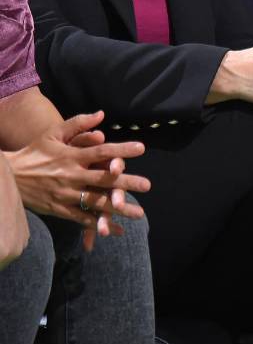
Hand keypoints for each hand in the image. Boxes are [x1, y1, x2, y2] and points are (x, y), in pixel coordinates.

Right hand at [6, 111, 149, 246]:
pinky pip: (81, 218)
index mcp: (72, 156)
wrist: (7, 177)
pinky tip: (113, 229)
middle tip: (147, 185)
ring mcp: (64, 194)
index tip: (141, 148)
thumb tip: (101, 114)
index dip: (121, 150)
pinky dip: (97, 224)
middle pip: (103, 179)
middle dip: (127, 183)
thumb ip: (78, 123)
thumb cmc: (34, 152)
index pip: (101, 151)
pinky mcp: (58, 209)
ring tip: (138, 213)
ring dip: (118, 208)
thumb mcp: (53, 133)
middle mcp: (70, 175)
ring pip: (95, 202)